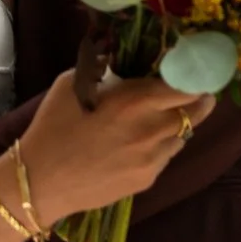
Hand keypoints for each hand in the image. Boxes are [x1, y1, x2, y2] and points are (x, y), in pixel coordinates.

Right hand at [15, 74, 216, 221]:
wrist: (40, 182)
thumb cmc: (52, 128)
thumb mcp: (72, 85)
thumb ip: (104, 69)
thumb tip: (122, 58)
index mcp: (135, 101)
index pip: (188, 84)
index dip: (195, 76)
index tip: (194, 71)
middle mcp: (152, 130)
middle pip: (198, 110)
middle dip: (200, 99)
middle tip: (195, 93)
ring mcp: (153, 159)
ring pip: (183, 136)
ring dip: (178, 124)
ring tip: (157, 120)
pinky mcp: (147, 180)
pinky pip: (165, 157)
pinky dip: (161, 147)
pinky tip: (137, 146)